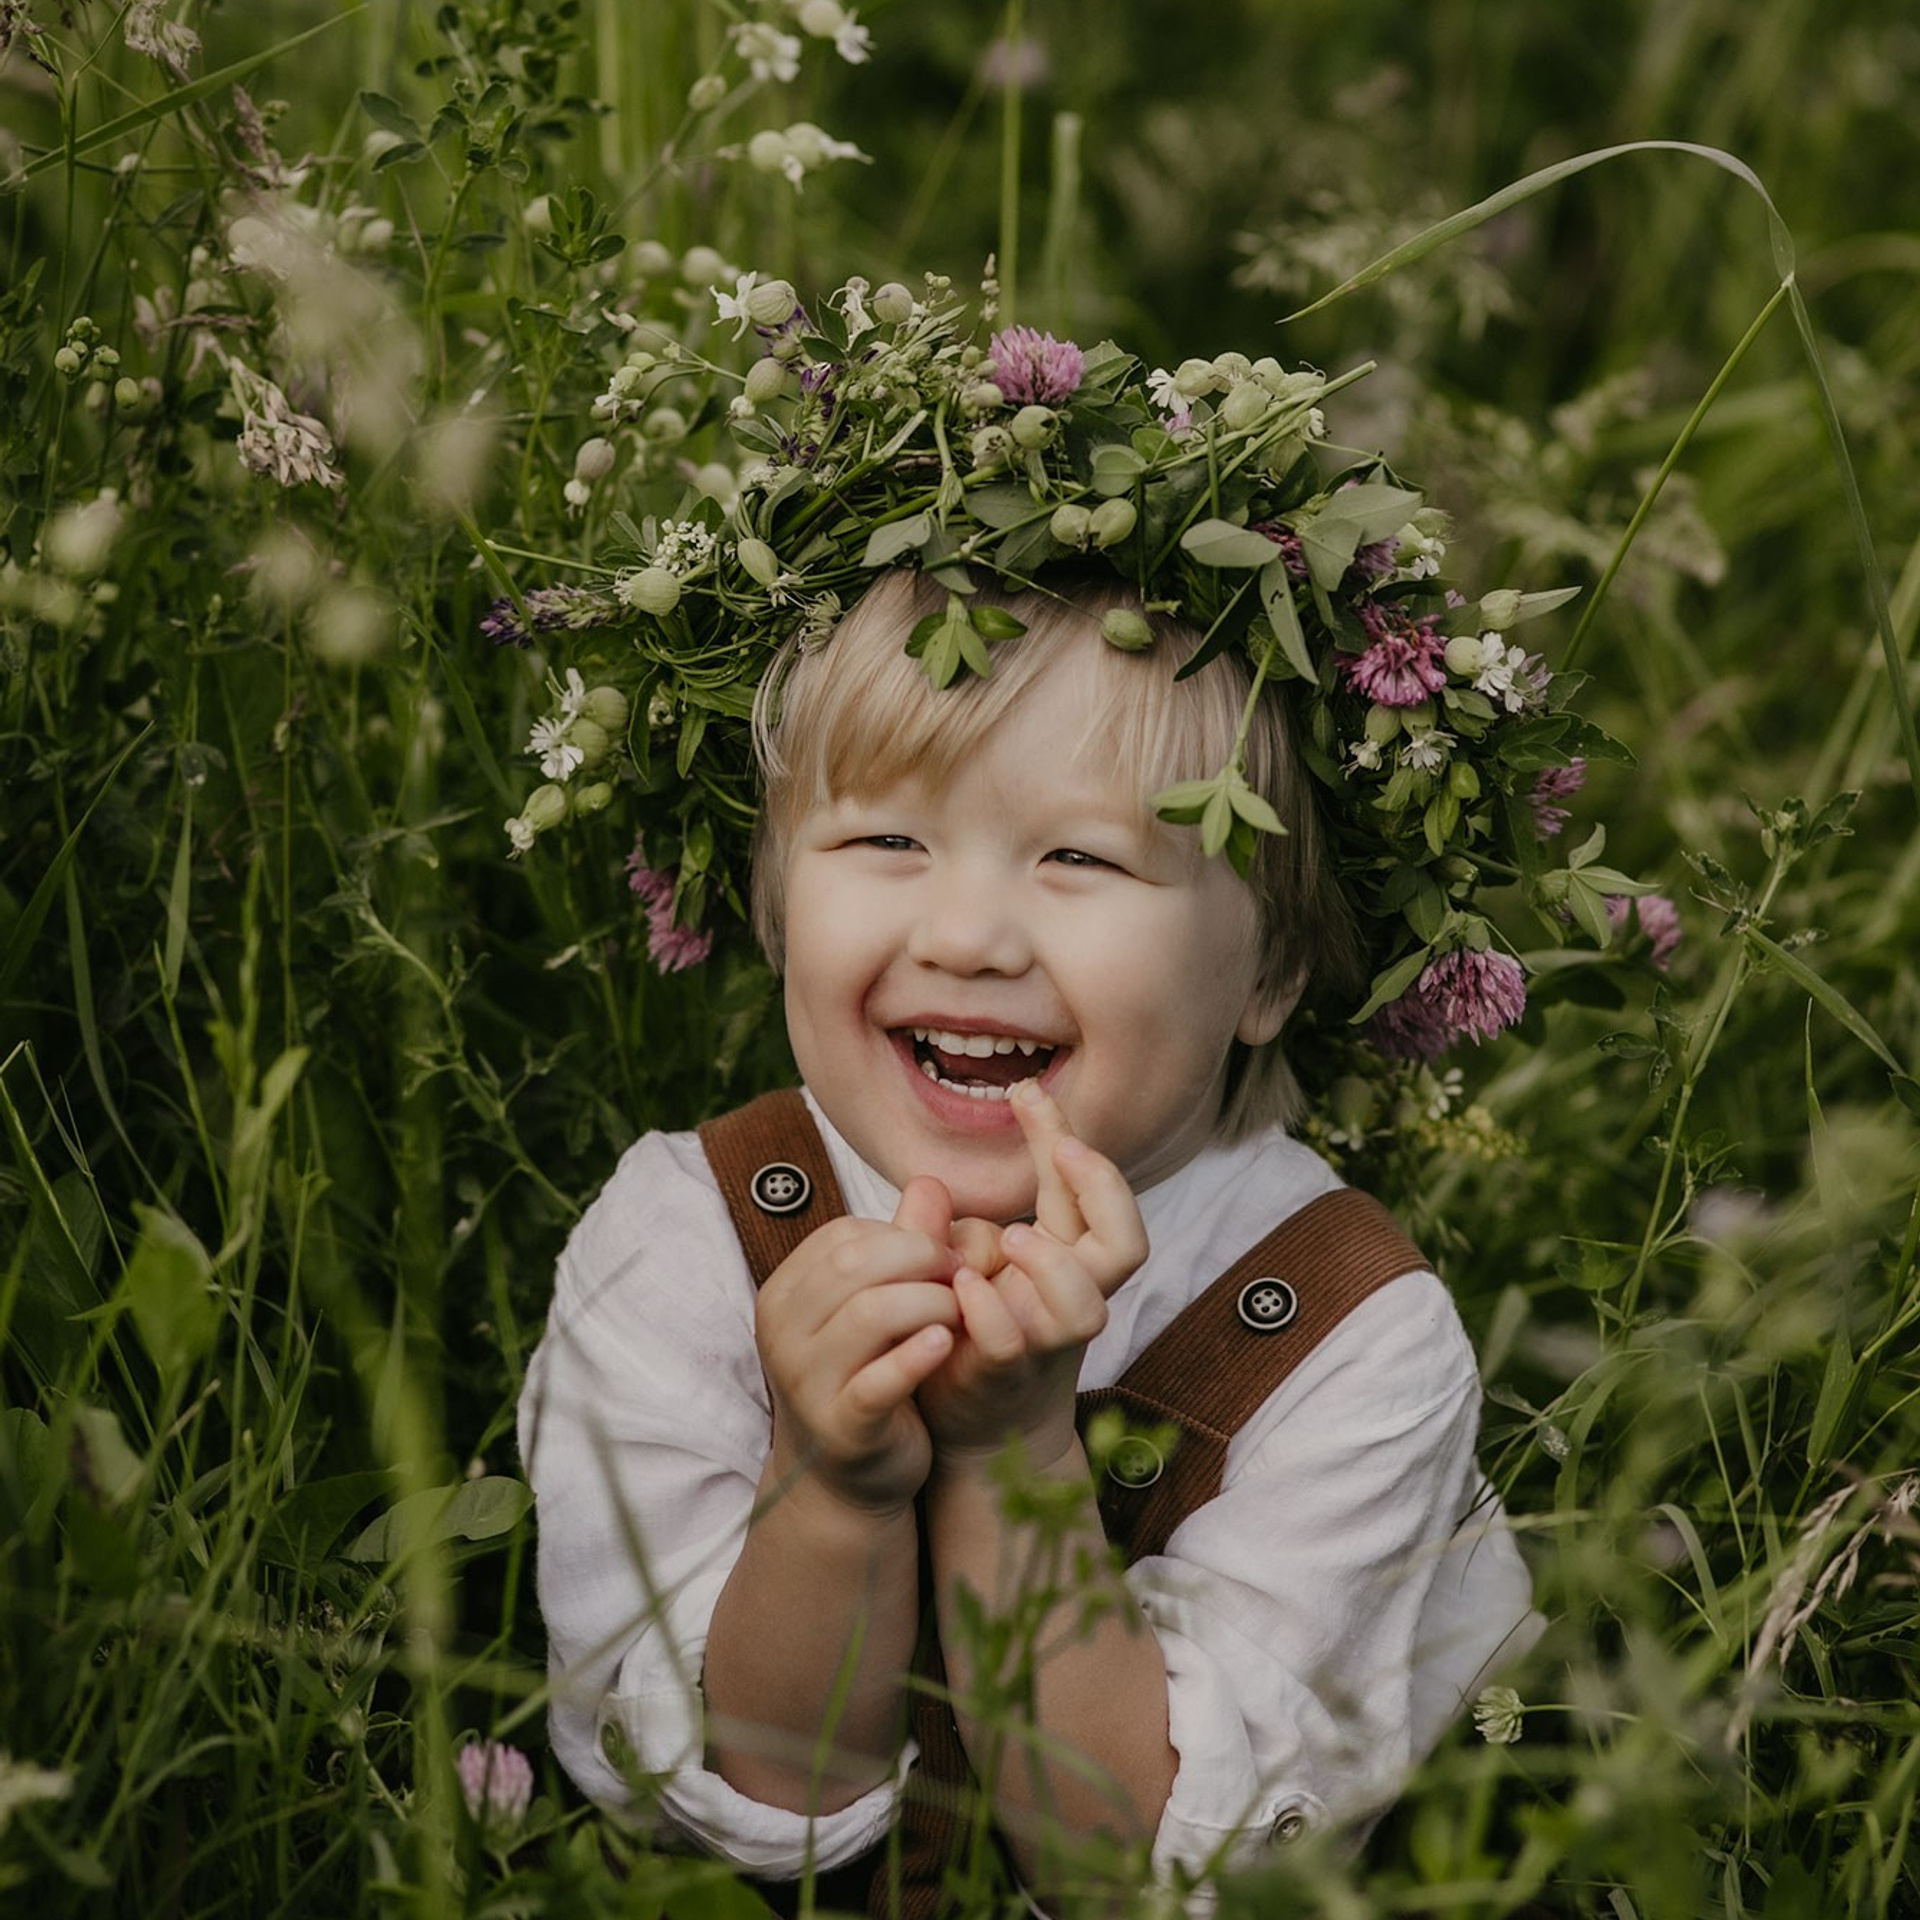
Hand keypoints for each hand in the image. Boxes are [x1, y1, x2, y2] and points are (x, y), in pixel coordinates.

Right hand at [755, 1178, 962, 1512]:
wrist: (848, 1481)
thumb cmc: (868, 1377)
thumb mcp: (881, 1308)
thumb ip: (906, 1245)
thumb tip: (932, 1181)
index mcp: (786, 1293)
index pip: (845, 1237)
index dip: (906, 1237)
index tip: (946, 1257)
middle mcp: (782, 1332)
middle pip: (855, 1264)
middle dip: (922, 1261)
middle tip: (963, 1280)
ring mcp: (804, 1381)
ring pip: (870, 1313)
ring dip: (931, 1304)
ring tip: (960, 1315)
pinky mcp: (840, 1426)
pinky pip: (878, 1379)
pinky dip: (916, 1355)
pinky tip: (946, 1345)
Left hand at [918, 1082, 1148, 1464]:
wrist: (970, 1431)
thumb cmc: (971, 1338)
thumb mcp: (961, 1269)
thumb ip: (949, 1228)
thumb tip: (931, 1179)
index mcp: (1065, 1261)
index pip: (1086, 1192)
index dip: (1066, 1139)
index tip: (1027, 1092)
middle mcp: (1069, 1299)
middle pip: (1126, 1243)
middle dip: (1102, 1190)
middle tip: (1062, 1153)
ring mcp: (1044, 1342)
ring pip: (1085, 1304)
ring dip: (1052, 1263)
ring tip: (1013, 1237)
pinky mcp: (1006, 1376)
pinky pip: (1014, 1342)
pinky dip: (990, 1309)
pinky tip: (961, 1287)